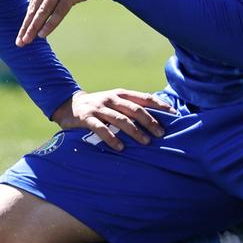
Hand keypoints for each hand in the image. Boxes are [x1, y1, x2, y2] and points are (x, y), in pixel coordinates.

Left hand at [16, 0, 118, 47]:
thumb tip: (40, 13)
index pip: (33, 4)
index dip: (27, 21)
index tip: (21, 34)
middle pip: (35, 9)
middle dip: (27, 26)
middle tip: (20, 41)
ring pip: (44, 11)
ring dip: (34, 27)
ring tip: (27, 40)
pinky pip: (58, 12)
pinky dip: (50, 24)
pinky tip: (43, 34)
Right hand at [50, 87, 166, 151]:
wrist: (68, 105)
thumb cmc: (98, 107)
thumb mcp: (114, 102)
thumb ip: (130, 107)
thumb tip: (155, 117)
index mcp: (120, 94)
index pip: (144, 98)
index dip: (159, 105)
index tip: (173, 114)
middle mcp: (111, 99)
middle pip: (134, 109)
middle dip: (150, 121)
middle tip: (161, 133)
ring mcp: (98, 108)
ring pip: (120, 119)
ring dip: (134, 131)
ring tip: (146, 142)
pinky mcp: (86, 118)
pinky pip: (100, 129)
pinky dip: (111, 138)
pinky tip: (120, 147)